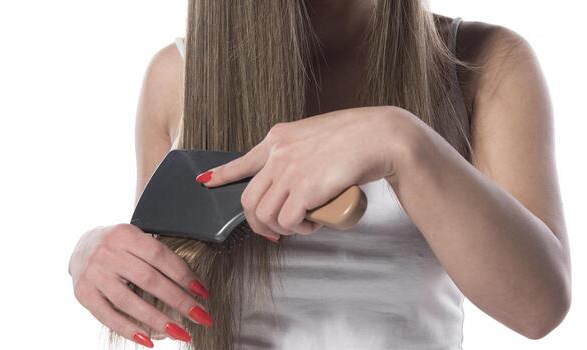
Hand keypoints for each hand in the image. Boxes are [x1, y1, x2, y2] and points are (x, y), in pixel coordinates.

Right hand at [69, 224, 213, 346]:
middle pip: (149, 280)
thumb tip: (192, 284)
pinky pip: (108, 316)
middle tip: (201, 317)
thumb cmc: (120, 245)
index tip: (202, 293)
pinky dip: (129, 330)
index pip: (160, 256)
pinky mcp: (83, 294)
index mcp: (125, 235)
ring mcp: (93, 274)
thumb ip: (158, 255)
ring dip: (158, 320)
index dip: (184, 275)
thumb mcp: (137, 239)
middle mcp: (107, 253)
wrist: (80, 246)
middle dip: (179, 301)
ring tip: (180, 333)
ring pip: (129, 302)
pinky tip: (148, 340)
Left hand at [195, 106, 418, 241]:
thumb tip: (295, 175)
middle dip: (257, 222)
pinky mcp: (304, 188)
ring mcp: (289, 170)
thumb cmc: (357, 137)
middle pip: (249, 197)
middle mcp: (278, 152)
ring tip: (303, 224)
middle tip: (274, 231)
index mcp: (279, 137)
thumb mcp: (316, 135)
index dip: (222, 174)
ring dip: (281, 227)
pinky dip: (298, 229)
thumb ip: (300, 151)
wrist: (379, 136)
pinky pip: (287, 220)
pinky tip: (311, 224)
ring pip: (265, 213)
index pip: (242, 160)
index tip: (206, 181)